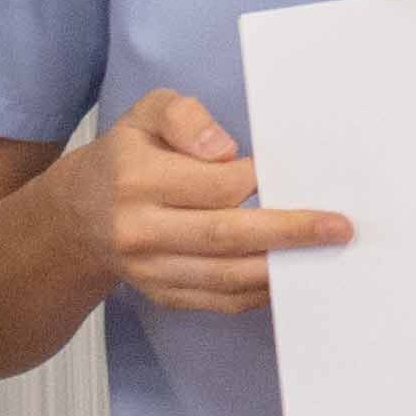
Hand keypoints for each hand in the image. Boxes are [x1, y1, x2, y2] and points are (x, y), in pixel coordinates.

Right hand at [61, 88, 343, 317]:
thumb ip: (184, 117)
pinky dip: (260, 291)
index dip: (257, 178)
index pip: (216, 184)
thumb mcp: (144, 116)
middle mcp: (139, 230)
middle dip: (290, 232)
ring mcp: (150, 270)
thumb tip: (224, 150)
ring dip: (281, 267)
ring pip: (228, 275)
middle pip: (227, 235)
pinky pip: (221, 300)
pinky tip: (289, 274)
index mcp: (135, 179)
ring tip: (324, 255)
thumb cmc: (124, 160)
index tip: (284, 173)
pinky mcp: (163, 295)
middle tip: (337, 228)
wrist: (78, 218)